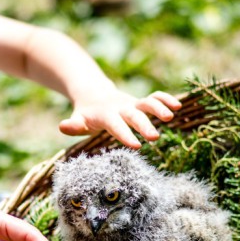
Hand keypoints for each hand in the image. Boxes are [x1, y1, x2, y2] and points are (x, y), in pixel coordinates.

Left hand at [60, 89, 181, 148]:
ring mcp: (132, 104)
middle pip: (134, 115)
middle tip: (154, 137)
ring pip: (146, 102)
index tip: (136, 146)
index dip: (125, 135)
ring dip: (158, 107)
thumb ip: (73, 125)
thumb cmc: (86, 114)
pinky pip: (155, 97)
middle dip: (144, 125)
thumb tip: (62, 126)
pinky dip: (165, 99)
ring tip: (170, 117)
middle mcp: (121, 108)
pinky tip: (177, 106)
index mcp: (105, 115)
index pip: (115, 125)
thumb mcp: (77, 119)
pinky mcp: (140, 102)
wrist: (92, 94)